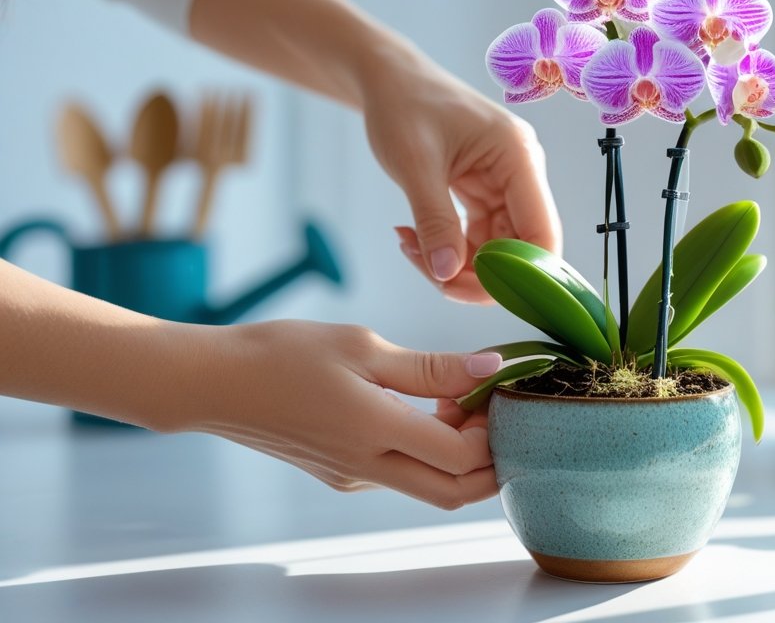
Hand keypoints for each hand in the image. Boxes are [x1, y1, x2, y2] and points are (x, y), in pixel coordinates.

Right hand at [175, 320, 503, 508]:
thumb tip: (489, 369)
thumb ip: (430, 367)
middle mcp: (367, 468)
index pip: (462, 458)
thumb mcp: (362, 346)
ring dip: (459, 457)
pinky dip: (427, 453)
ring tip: (457, 400)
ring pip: (429, 487)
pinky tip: (425, 410)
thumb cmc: (281, 354)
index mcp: (374, 432)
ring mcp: (353, 477)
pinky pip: (401, 476)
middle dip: (490, 463)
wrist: (213, 383)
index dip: (493, 430)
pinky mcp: (341, 475)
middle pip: (455, 492)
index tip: (496, 389)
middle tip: (495, 411)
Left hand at [357, 40, 561, 302]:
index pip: (541, 233)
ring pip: (497, 250)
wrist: (389, 79)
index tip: (468, 287)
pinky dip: (448, 248)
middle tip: (426, 269)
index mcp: (519, 157)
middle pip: (520, 249)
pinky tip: (413, 238)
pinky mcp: (485, 193)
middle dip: (475, 272)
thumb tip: (446, 275)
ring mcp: (505, 185)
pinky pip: (478, 238)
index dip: (519, 273)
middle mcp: (521, 174)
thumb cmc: (404, 105)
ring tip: (409, 246)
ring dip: (456, 263)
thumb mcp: (414, 164)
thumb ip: (435, 220)